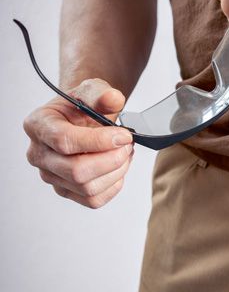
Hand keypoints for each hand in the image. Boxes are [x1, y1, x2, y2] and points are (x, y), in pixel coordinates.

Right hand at [23, 78, 134, 208]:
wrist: (81, 118)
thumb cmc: (83, 106)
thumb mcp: (92, 92)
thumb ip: (102, 94)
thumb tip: (114, 99)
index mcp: (38, 125)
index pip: (64, 141)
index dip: (99, 141)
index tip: (124, 136)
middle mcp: (38, 154)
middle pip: (76, 171)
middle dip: (112, 159)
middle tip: (127, 146)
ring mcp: (50, 175)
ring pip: (87, 188)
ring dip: (116, 172)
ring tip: (125, 154)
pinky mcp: (65, 190)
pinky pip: (93, 200)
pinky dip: (113, 186)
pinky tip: (118, 168)